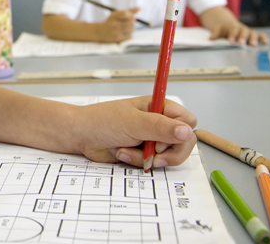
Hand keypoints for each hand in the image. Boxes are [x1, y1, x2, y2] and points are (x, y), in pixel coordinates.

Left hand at [75, 96, 196, 168]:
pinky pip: (152, 163)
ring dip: (147, 157)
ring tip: (127, 149)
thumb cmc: (102, 121)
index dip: (180, 134)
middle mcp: (159, 122)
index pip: (188, 122)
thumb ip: (161, 127)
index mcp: (159, 107)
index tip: (161, 140)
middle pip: (184, 142)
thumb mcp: (133, 123)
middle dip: (168, 153)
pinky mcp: (143, 152)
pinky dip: (137, 161)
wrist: (80, 135)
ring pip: (168, 156)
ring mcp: (151, 138)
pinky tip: (121, 153)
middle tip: (152, 154)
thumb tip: (187, 131)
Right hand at [96, 8, 139, 42]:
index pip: (127, 14)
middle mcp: (115, 24)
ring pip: (132, 28)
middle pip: (131, 21)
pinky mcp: (119, 38)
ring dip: (132, 27)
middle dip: (133, 20)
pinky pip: (130, 35)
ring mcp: (117, 32)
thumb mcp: (116, 14)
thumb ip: (128, 11)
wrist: (101, 32)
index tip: (131, 15)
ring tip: (128, 25)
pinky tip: (126, 31)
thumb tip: (139, 8)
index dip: (131, 14)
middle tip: (131, 20)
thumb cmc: (111, 21)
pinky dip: (130, 32)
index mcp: (114, 16)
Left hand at [209, 20, 267, 45]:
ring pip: (252, 33)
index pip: (233, 30)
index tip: (231, 41)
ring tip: (253, 45)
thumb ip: (216, 33)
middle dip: (243, 38)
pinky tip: (266, 42)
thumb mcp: (218, 29)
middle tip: (241, 43)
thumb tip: (211, 38)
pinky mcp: (253, 34)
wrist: (227, 23)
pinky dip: (263, 38)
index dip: (232, 35)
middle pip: (243, 31)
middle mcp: (241, 28)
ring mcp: (248, 31)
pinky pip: (260, 35)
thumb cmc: (223, 29)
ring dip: (253, 39)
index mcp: (232, 26)